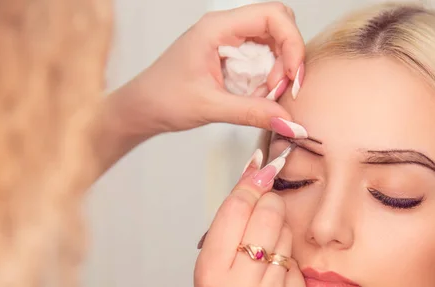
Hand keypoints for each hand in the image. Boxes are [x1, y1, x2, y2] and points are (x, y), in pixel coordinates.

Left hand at [110, 1, 305, 138]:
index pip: (273, 16)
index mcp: (217, 27)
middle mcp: (225, 28)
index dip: (292, 43)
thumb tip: (290, 122)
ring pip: (272, 44)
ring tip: (264, 97)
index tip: (291, 78)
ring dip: (278, 71)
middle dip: (288, 58)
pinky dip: (267, 79)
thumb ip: (252, 112)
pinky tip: (255, 97)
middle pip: (278, 26)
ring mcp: (228, 41)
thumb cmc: (163, 99)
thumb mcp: (210, 107)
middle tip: (280, 90)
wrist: (142, 108)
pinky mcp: (230, 57)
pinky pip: (261, 61)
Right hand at [186, 151, 307, 286]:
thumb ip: (228, 227)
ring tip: (265, 257)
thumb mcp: (209, 272)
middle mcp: (238, 285)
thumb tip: (253, 173)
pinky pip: (299, 261)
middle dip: (270, 204)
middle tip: (265, 211)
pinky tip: (277, 280)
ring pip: (288, 233)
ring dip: (280, 233)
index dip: (251, 181)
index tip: (263, 164)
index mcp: (210, 272)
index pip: (235, 208)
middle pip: (268, 213)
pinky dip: (290, 262)